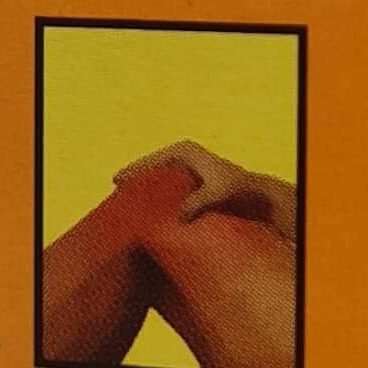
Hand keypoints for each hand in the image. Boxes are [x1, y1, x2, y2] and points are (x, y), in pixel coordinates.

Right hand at [116, 142, 294, 238]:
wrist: (252, 192)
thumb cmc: (236, 189)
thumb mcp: (216, 194)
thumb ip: (198, 202)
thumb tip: (179, 215)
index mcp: (184, 151)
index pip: (152, 161)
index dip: (135, 170)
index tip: (118, 180)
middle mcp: (182, 155)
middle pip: (150, 166)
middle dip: (133, 177)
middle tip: (114, 188)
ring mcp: (183, 166)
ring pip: (156, 175)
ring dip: (142, 185)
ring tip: (122, 198)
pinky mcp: (185, 179)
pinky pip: (163, 184)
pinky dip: (153, 192)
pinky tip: (142, 205)